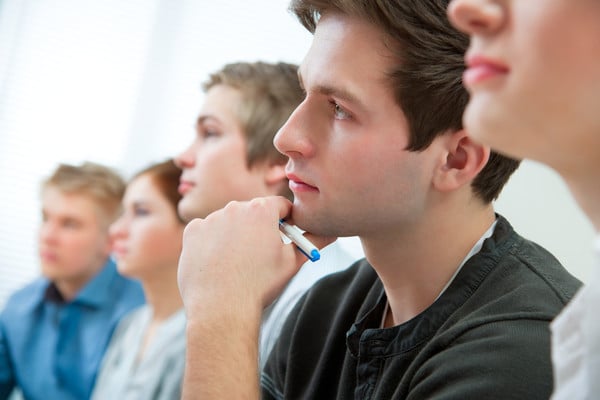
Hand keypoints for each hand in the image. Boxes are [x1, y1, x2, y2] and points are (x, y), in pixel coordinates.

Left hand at [177, 196, 300, 321]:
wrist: (221, 308)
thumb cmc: (259, 285)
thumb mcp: (292, 263)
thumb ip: (312, 242)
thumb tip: (332, 233)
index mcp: (262, 210)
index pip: (281, 206)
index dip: (286, 221)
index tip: (286, 235)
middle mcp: (234, 208)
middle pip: (253, 212)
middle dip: (259, 228)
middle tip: (261, 253)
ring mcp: (211, 219)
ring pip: (229, 222)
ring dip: (235, 235)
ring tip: (237, 263)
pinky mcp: (192, 232)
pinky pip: (206, 232)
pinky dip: (212, 243)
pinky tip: (218, 263)